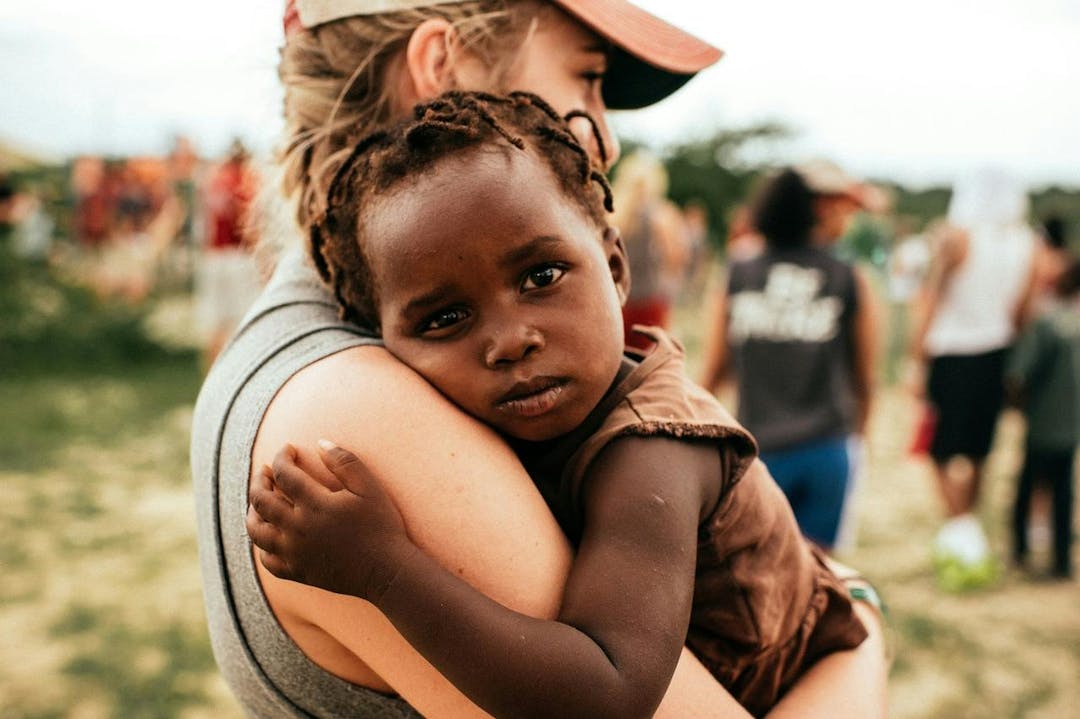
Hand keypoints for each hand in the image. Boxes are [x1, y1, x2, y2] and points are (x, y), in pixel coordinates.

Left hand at [246, 442, 412, 601]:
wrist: (387, 571)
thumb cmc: (382, 525)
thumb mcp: (369, 487)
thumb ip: (345, 461)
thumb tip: (320, 442)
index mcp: (315, 505)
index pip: (284, 473)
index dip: (281, 457)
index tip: (288, 449)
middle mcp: (298, 529)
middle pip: (261, 500)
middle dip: (259, 480)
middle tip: (265, 471)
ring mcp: (294, 553)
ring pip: (256, 531)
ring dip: (252, 511)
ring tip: (260, 501)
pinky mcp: (298, 572)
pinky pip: (267, 561)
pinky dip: (262, 546)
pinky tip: (271, 535)